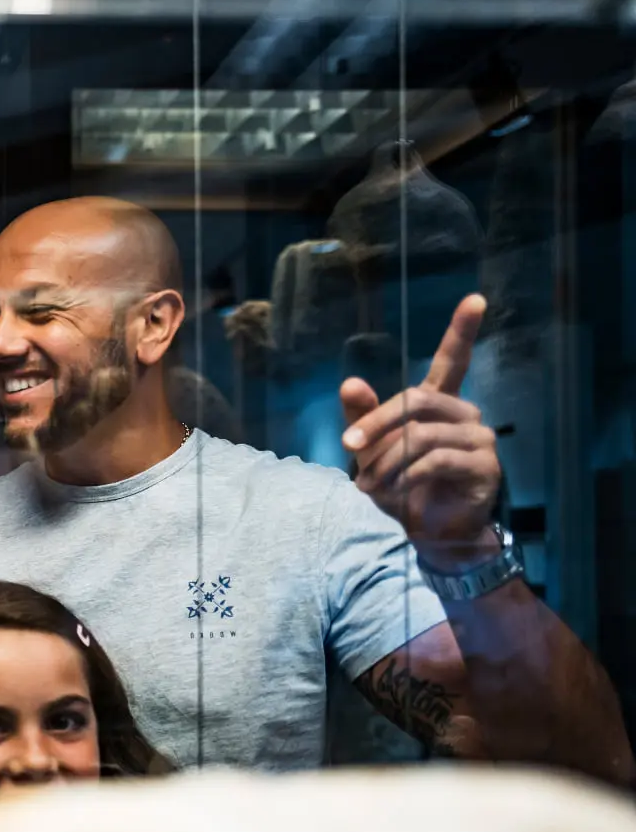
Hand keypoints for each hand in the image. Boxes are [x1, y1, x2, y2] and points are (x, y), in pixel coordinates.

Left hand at [340, 295, 501, 569]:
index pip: (454, 360)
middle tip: (348, 445)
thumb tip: (350, 381)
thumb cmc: (401, 485)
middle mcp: (464, 413)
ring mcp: (479, 439)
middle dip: (377, 421)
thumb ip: (363, 416)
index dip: (462, 330)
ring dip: (386, 460)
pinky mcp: (483, 466)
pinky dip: (404, 477)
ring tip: (368, 484)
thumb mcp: (372, 449)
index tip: (476, 299)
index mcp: (439, 403)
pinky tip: (391, 493)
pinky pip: (435, 461)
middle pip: (417, 399)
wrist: (428, 532)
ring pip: (421, 434)